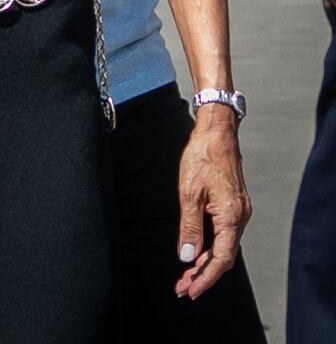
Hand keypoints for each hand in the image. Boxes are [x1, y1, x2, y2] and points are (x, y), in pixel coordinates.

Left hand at [174, 109, 251, 298]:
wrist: (217, 131)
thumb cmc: (203, 155)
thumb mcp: (189, 192)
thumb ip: (189, 227)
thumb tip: (187, 256)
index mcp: (231, 216)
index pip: (220, 259)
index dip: (205, 279)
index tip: (190, 291)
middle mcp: (240, 216)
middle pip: (223, 256)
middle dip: (203, 274)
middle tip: (182, 287)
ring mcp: (239, 210)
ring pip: (224, 246)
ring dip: (206, 261)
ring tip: (186, 274)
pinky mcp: (234, 204)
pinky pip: (224, 233)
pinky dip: (210, 245)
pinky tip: (197, 250)